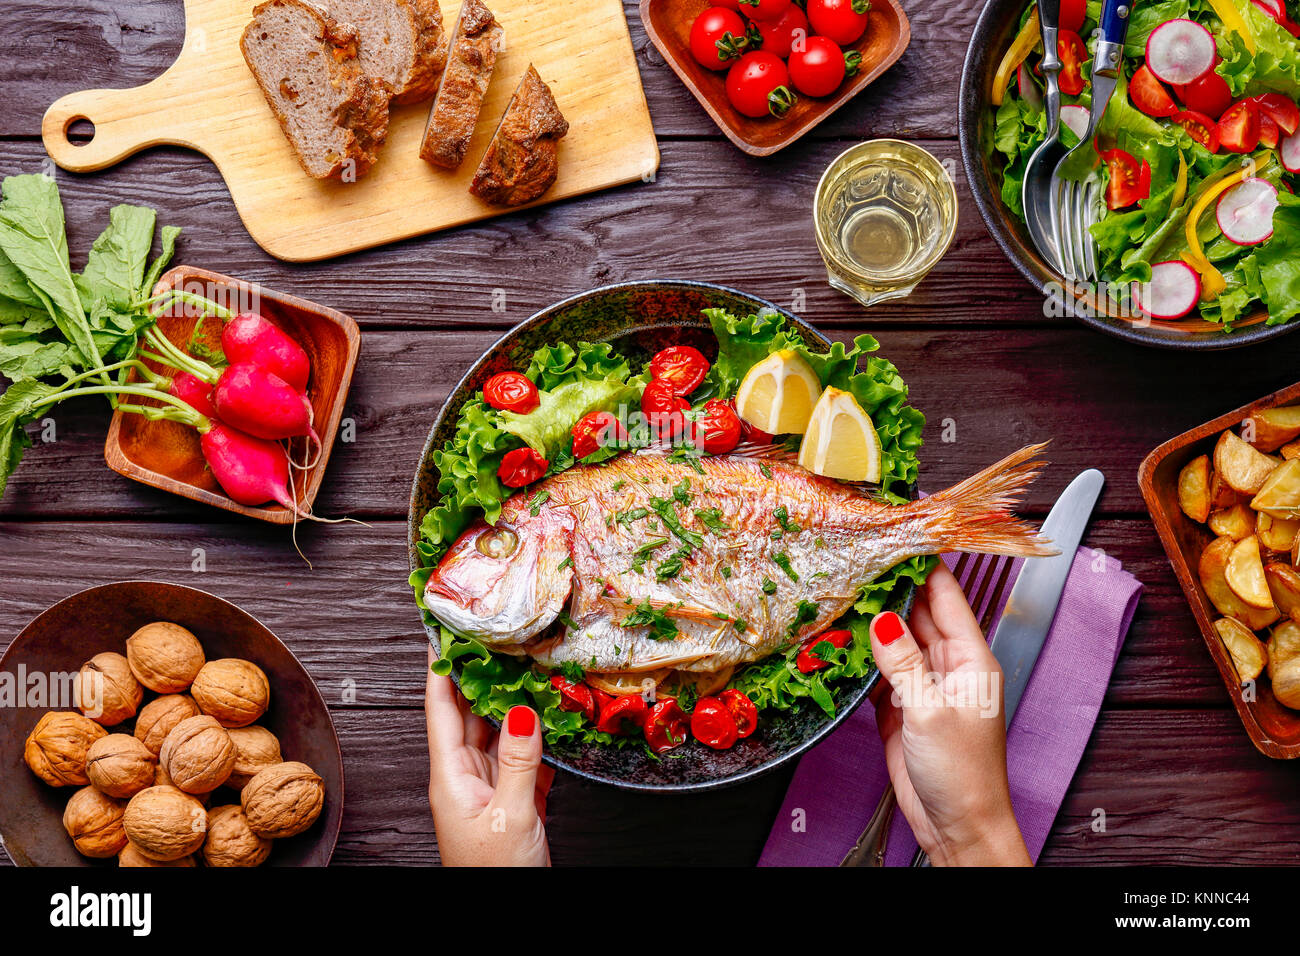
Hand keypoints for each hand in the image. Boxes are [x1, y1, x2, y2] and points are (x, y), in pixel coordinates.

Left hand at [425, 648, 553, 865]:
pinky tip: (551, 718)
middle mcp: (465, 779)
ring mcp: (489, 791)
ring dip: (513, 702)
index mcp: (451, 779)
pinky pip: (523, 759)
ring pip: (500, 734)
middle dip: (482, 675)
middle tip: (496, 636)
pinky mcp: (515, 804)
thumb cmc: (496, 877)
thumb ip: (518, 761)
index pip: (442, 710)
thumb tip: (523, 710)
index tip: (444, 631)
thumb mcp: (511, 816)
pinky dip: (537, 736)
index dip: (442, 669)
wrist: (510, 920)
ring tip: (527, 665)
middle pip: (471, 715)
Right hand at [869, 563, 1030, 866]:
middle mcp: (949, 666)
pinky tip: (841, 637)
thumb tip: (883, 619)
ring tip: (843, 588)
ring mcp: (924, 684)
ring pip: (895, 638)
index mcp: (971, 660)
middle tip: (858, 556)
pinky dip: (861, 654)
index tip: (900, 534)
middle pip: (918, 612)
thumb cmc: (962, 775)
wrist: (956, 825)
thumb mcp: (930, 712)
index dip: (924, 564)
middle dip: (890, 586)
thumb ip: (903, 663)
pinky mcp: (901, 705)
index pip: (947, 597)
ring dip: (873, 619)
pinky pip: (879, 668)